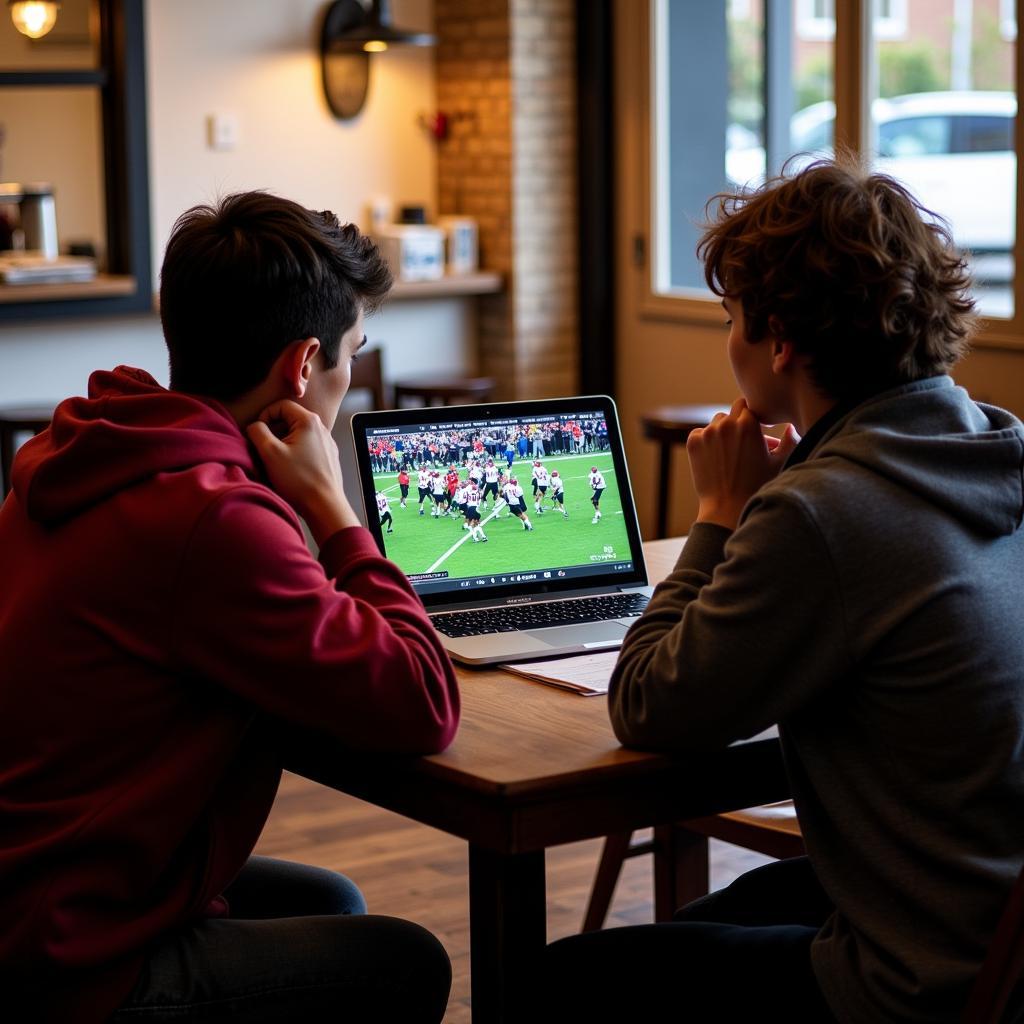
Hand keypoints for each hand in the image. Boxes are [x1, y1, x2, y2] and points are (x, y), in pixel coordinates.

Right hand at [247, 400, 360, 543]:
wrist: (325, 506)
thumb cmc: (300, 480)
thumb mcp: (270, 453)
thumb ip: (257, 432)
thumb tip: (254, 426)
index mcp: (309, 421)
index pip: (281, 405)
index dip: (264, 416)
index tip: (258, 433)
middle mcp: (321, 429)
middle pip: (290, 420)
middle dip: (273, 432)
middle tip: (265, 449)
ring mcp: (326, 444)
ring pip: (297, 435)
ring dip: (282, 445)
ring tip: (276, 462)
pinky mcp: (327, 458)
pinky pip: (306, 448)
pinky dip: (294, 455)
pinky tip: (290, 471)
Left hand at [686, 398, 799, 529]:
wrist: (727, 507)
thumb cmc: (757, 487)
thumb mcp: (779, 463)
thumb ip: (790, 441)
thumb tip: (790, 427)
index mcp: (749, 423)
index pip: (749, 406)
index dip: (753, 418)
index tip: (755, 431)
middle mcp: (727, 423)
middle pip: (733, 411)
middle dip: (739, 422)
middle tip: (744, 442)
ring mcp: (707, 432)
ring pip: (717, 422)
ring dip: (723, 431)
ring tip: (731, 451)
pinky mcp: (693, 442)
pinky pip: (700, 433)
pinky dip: (707, 441)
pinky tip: (716, 457)